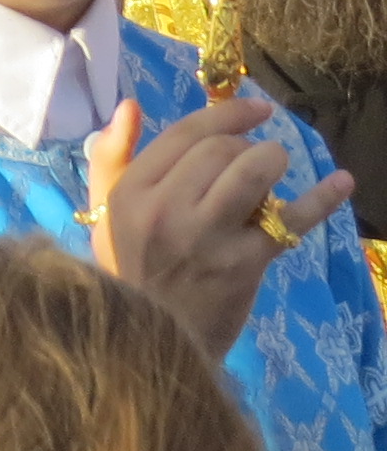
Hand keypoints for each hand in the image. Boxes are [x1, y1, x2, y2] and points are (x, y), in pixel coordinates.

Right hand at [89, 93, 351, 359]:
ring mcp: (206, 236)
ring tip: (277, 170)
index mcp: (129, 193)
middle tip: (256, 159)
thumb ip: (112, 158)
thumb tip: (131, 106)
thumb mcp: (107, 214)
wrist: (149, 344)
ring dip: (273, 162)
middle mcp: (165, 208)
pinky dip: (322, 198)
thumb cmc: (130, 273)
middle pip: (220, 150)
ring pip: (252, 172)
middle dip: (249, 145)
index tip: (257, 109)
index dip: (227, 113)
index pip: (184, 134)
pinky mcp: (244, 263)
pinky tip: (342, 182)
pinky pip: (290, 220)